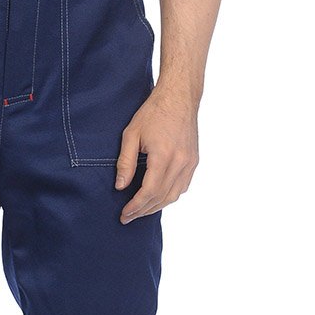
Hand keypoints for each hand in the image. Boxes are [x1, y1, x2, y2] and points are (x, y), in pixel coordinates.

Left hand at [115, 84, 198, 222]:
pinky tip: (157, 197)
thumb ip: (126, 162)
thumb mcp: (131, 133)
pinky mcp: (194, 161)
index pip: (149, 192)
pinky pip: (182, 187)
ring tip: (140, 210)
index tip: (124, 215)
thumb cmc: (153, 112)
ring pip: (174, 195)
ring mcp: (190, 163)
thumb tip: (120, 186)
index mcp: (163, 156)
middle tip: (128, 217)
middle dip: (143, 210)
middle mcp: (180, 163)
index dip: (136, 207)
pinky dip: (169, 196)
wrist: (178, 98)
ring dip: (157, 206)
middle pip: (162, 197)